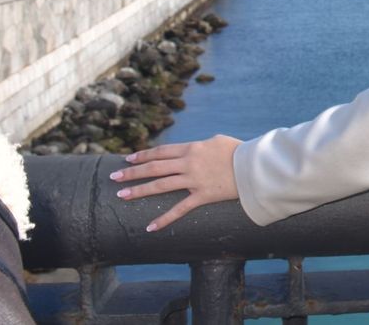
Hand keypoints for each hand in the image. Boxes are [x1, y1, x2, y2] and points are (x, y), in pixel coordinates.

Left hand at [112, 135, 241, 231]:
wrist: (254, 166)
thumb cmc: (239, 151)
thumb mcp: (218, 141)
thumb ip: (202, 146)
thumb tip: (194, 149)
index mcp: (191, 148)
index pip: (161, 151)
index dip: (143, 155)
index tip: (128, 159)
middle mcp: (188, 163)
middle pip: (154, 167)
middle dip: (132, 172)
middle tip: (114, 177)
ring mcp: (194, 180)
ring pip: (161, 185)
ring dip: (139, 190)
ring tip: (121, 195)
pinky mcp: (202, 196)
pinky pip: (180, 209)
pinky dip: (164, 219)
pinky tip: (150, 227)